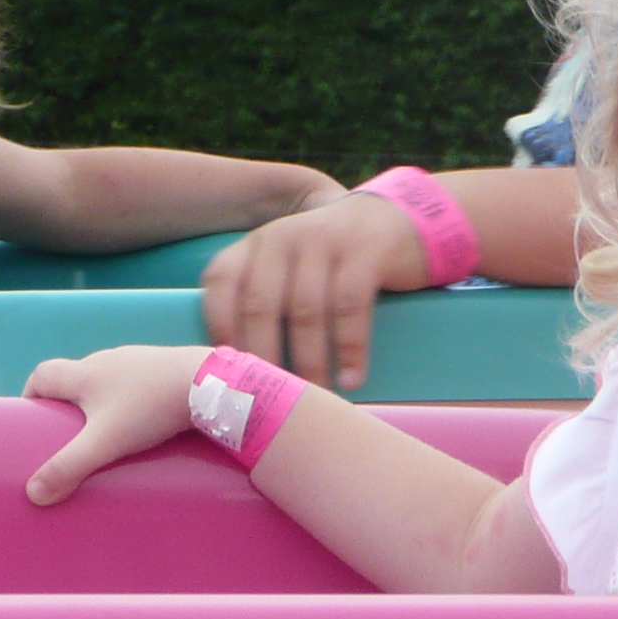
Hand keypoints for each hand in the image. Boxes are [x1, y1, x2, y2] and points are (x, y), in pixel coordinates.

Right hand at [23, 345, 210, 504]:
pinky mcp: (162, 367)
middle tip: (68, 435)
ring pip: (106, 379)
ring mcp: (137, 360)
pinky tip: (142, 419)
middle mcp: (107, 360)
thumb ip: (69, 467)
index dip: (30, 395)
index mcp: (85, 373)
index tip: (31, 420)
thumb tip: (33, 494)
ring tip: (106, 431)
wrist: (209, 383)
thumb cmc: (152, 409)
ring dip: (99, 401)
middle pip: (73, 376)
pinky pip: (135, 381)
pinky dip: (128, 398)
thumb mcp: (106, 443)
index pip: (42, 375)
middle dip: (65, 404)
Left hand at [199, 191, 427, 392]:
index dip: (218, 325)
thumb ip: (265, 295)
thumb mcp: (293, 264)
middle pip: (260, 304)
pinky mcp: (364, 251)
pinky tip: (352, 378)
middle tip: (271, 399)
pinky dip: (349, 349)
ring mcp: (324, 240)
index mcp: (258, 243)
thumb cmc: (336, 259)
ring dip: (309, 361)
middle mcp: (284, 236)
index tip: (229, 368)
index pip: (221, 280)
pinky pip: (349, 307)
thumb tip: (239, 365)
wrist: (399, 219)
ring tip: (314, 395)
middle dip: (264, 358)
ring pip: (305, 311)